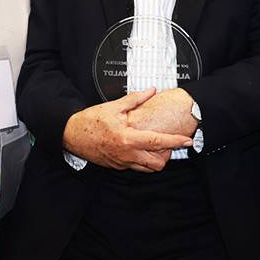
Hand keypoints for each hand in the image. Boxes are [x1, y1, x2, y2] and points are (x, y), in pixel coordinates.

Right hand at [62, 88, 192, 171]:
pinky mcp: (117, 166)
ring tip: (156, 146)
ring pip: (148, 169)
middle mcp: (127, 154)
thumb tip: (152, 90)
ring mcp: (122, 162)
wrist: (72, 135)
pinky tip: (140, 148)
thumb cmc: (91, 121)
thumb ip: (135, 99)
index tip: (188, 141)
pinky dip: (143, 160)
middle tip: (169, 143)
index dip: (175, 142)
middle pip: (158, 163)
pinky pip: (136, 167)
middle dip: (168, 155)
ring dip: (156, 159)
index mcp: (128, 139)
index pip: (158, 142)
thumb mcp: (114, 107)